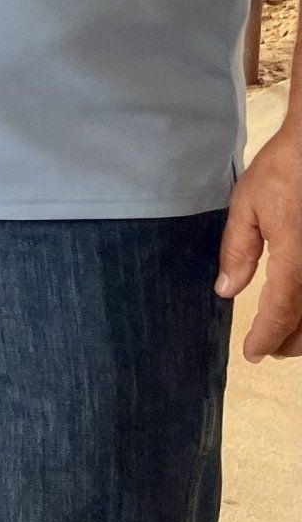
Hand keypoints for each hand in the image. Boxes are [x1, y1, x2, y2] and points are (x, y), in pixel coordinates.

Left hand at [215, 119, 299, 362]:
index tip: (252, 353)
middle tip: (268, 348)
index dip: (266, 337)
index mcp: (297, 259)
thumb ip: (238, 250)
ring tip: (286, 335)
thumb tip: (227, 290)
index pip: (282, 312)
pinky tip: (301, 307)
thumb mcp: (248, 205)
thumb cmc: (286, 169)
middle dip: (290, 341)